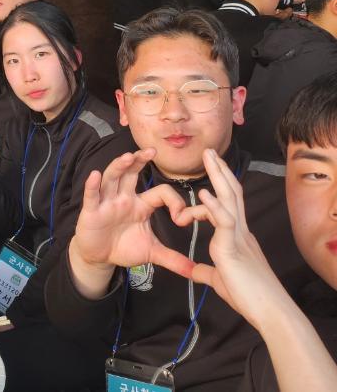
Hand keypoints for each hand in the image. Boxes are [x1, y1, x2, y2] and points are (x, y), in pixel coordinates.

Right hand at [71, 149, 195, 277]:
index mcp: (141, 205)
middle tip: (152, 151)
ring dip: (119, 166)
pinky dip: (93, 186)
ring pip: (113, 179)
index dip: (174, 202)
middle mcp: (124, 198)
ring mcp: (107, 202)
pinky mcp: (91, 211)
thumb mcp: (152, 252)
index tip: (182, 218)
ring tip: (128, 157)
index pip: (160, 193)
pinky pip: (92, 196)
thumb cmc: (123, 247)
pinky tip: (95, 176)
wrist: (99, 257)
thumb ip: (174, 259)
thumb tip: (196, 271)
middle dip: (141, 160)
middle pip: (132, 173)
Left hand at [180, 149, 285, 328]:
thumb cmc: (249, 297)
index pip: (228, 205)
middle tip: (209, 151)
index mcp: (237, 237)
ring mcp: (238, 237)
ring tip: (208, 157)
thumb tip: (193, 270)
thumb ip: (206, 271)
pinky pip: (224, 222)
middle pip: (231, 193)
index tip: (207, 175)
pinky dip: (213, 205)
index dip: (218, 188)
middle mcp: (240, 232)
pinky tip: (203, 193)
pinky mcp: (233, 248)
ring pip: (230, 200)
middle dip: (219, 171)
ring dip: (218, 177)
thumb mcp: (220, 280)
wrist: (270, 312)